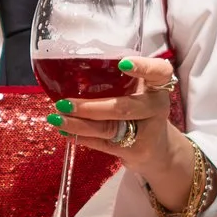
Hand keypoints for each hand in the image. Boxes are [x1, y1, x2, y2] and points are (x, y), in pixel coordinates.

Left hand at [48, 54, 196, 199]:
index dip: (143, 67)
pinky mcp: (136, 152)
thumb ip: (117, 82)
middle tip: (63, 103)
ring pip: (109, 128)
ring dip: (79, 124)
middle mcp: (156, 107)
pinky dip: (82, 137)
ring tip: (57, 118)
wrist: (159, 150)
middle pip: (123, 107)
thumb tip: (68, 74)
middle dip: (89, 107)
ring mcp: (148, 132)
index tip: (122, 64)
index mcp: (158, 86)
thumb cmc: (140, 111)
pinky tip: (65, 130)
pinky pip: (104, 144)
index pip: (159, 72)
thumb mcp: (138, 92)